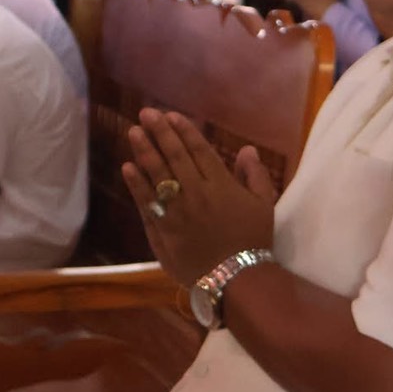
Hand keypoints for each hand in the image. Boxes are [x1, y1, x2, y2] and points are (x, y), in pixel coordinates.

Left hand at [121, 108, 276, 285]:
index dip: (184, 132)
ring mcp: (177, 211)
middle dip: (160, 133)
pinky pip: (146, 202)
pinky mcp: (162, 228)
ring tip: (134, 132)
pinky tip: (128, 167)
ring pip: (157, 175)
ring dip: (144, 151)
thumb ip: (256, 176)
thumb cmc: (252, 240)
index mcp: (221, 185)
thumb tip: (248, 149)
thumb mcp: (264, 206)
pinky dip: (137, 184)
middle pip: (175, 157)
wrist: (234, 277)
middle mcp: (196, 193)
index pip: (199, 151)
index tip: (171, 116)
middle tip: (146, 114)